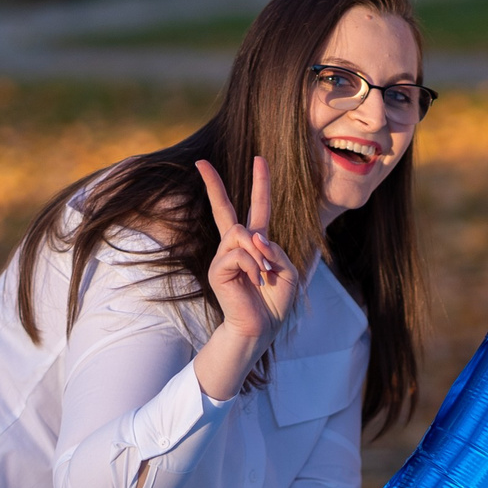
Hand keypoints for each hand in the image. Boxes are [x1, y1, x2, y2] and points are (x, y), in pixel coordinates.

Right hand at [193, 157, 299, 396]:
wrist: (261, 328)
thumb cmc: (274, 302)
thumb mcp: (287, 271)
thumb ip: (274, 249)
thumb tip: (252, 237)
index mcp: (256, 244)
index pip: (256, 208)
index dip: (259, 183)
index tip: (258, 158)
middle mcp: (236, 246)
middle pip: (223, 209)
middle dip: (212, 185)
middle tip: (200, 163)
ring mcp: (224, 257)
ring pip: (239, 233)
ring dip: (258, 253)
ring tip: (264, 275)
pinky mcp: (217, 270)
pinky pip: (238, 255)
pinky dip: (253, 267)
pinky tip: (256, 282)